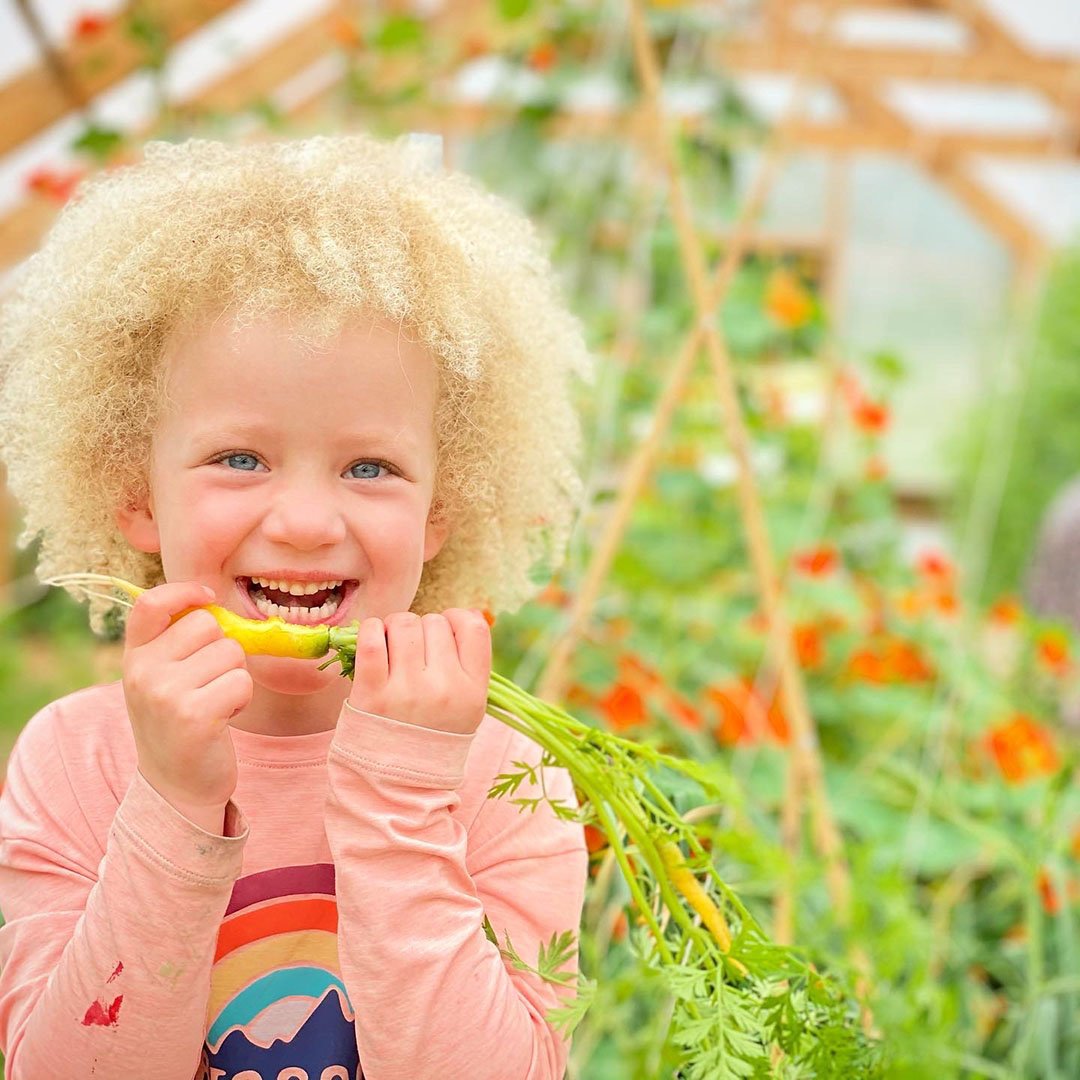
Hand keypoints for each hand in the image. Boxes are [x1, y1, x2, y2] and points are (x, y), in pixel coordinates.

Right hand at [122, 581, 251, 831]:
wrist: (176, 788)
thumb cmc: (180, 721)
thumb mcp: (163, 677)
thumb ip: (178, 641)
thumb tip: (215, 602)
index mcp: (134, 656)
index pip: (150, 603)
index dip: (184, 591)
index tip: (207, 597)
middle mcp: (143, 672)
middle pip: (208, 624)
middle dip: (223, 648)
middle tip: (210, 682)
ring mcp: (166, 694)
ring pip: (232, 652)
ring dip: (235, 676)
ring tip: (215, 703)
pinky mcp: (195, 716)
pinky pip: (242, 681)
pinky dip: (242, 698)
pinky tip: (223, 719)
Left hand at [346, 610, 491, 735]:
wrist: (397, 786)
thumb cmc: (430, 738)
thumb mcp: (466, 708)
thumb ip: (468, 666)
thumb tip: (464, 614)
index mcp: (473, 691)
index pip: (473, 627)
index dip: (455, 619)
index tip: (443, 631)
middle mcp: (445, 689)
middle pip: (434, 622)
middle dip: (421, 629)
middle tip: (412, 650)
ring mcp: (408, 691)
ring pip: (403, 624)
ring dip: (394, 628)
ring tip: (391, 648)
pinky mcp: (372, 694)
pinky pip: (370, 639)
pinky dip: (368, 630)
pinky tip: (371, 640)